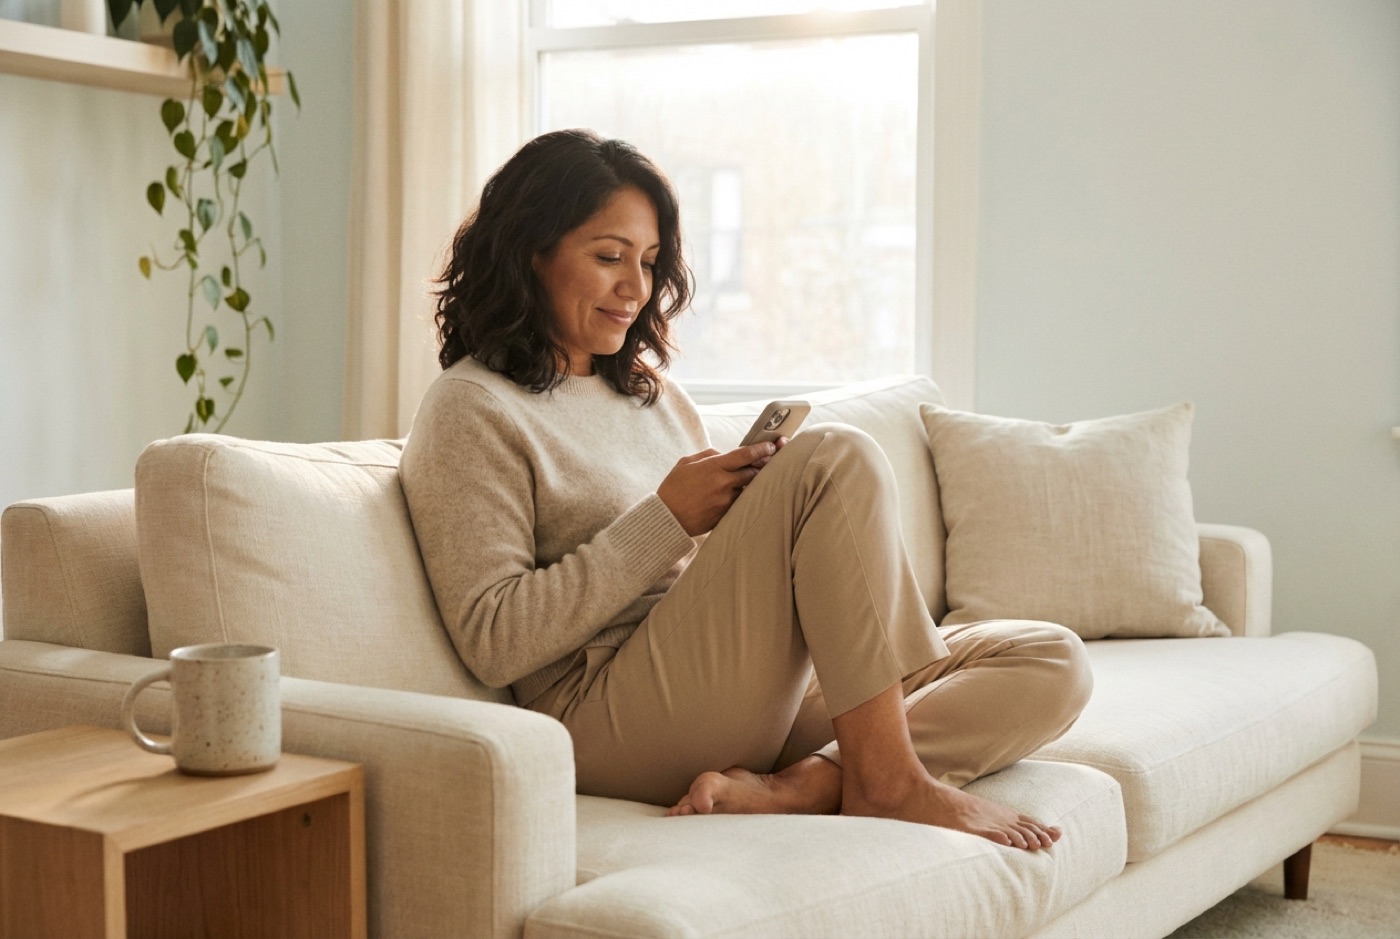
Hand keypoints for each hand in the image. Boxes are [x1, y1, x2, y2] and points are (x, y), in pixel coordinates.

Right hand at [658, 439, 784, 535]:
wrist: (666, 518)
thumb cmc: (673, 488)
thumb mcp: (686, 463)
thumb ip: (708, 455)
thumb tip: (724, 454)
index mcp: (713, 467)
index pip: (745, 455)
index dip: (762, 449)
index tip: (772, 445)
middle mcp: (723, 483)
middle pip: (753, 472)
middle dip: (763, 466)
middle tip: (771, 461)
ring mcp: (726, 501)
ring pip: (749, 489)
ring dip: (754, 483)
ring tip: (759, 477)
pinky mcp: (726, 515)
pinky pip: (741, 503)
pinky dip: (744, 497)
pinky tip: (747, 494)